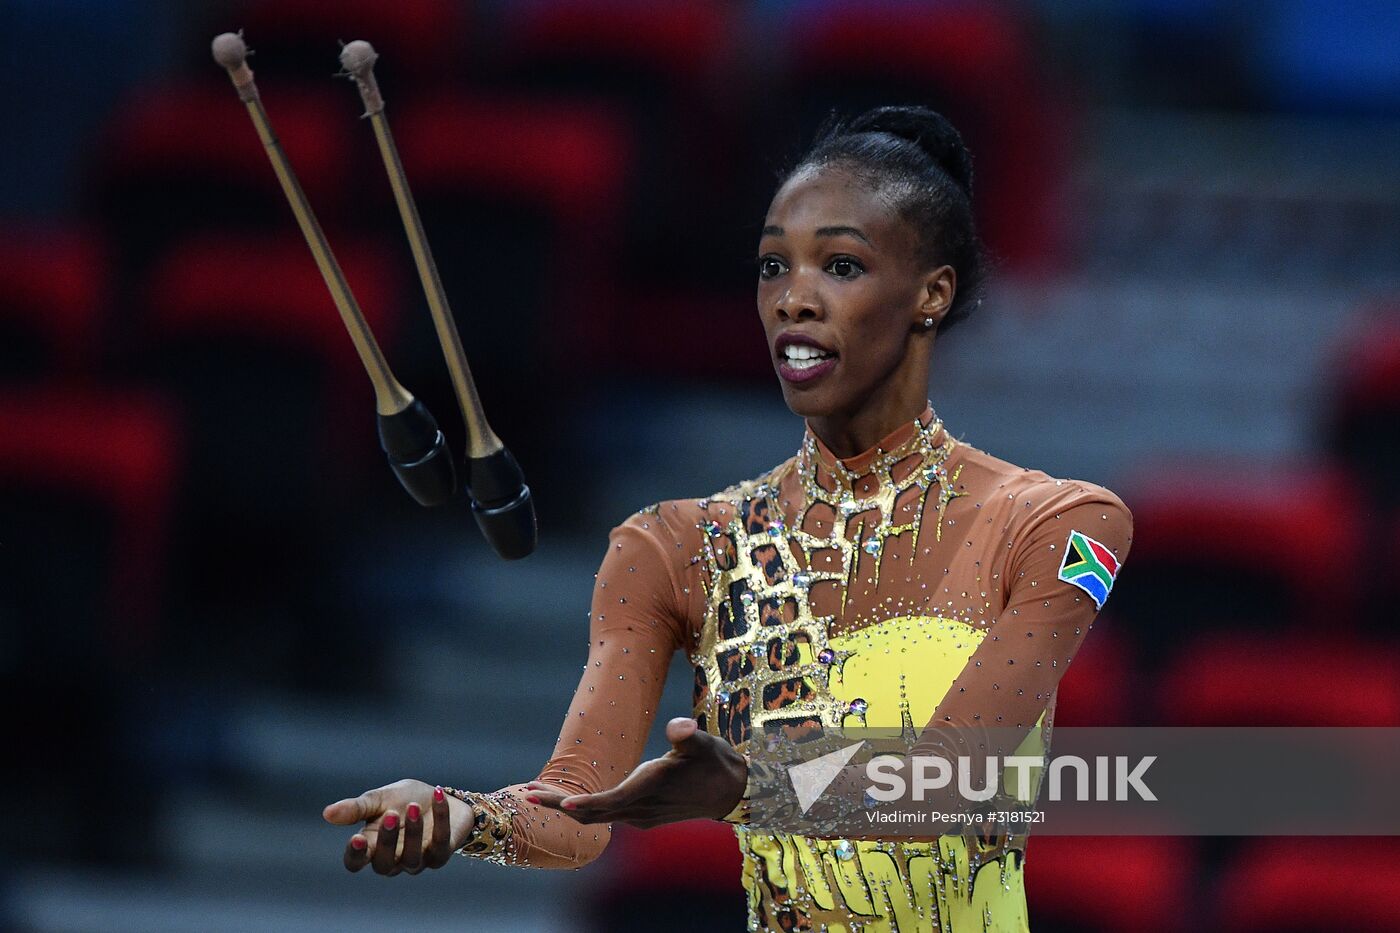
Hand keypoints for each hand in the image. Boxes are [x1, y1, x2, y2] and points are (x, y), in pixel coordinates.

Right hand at [322, 779, 471, 874]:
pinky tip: (437, 796)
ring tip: (414, 807)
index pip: (355, 862)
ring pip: (411, 858)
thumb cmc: (404, 800)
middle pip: (383, 864)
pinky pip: (440, 843)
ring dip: (413, 833)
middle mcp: (392, 860)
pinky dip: (440, 820)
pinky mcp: (440, 854)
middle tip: (390, 814)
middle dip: (386, 841)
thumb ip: (356, 808)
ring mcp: (417, 861)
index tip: (356, 838)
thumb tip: (327, 813)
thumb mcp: (379, 799)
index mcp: (371, 847)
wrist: (439, 796)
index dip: (355, 855)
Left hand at [527, 717, 745, 828]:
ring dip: (567, 807)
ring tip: (537, 792)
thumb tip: (679, 728)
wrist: (731, 792)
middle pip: (592, 813)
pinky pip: (605, 815)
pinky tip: (570, 801)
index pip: (611, 801)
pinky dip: (583, 809)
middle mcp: (640, 808)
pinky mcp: (642, 815)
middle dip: (558, 805)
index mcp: (649, 790)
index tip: (562, 803)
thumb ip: (688, 735)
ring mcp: (639, 815)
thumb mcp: (704, 743)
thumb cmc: (715, 763)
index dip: (586, 803)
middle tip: (526, 794)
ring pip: (596, 816)